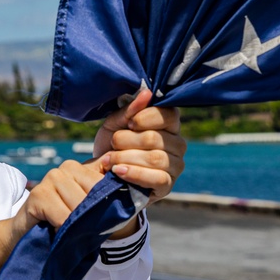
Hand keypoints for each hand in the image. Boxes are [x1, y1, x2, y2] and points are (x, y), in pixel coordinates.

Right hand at [0, 159, 104, 279]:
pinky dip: (65, 229)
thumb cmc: (62, 220)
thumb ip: (107, 196)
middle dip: (94, 217)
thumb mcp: (87, 208)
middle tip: (88, 230)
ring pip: (80, 207)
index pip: (107, 182)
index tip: (113, 218)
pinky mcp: (38, 194)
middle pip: (95, 196)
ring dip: (79, 226)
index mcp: (82, 167)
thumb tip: (138, 192)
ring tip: (72, 231)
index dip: (112, 204)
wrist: (27, 233)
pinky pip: (63, 217)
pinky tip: (59, 232)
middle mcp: (67, 168)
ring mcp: (51, 178)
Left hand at [93, 87, 185, 204]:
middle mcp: (178, 145)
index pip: (169, 115)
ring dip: (126, 158)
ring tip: (109, 160)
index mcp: (169, 125)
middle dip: (127, 141)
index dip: (146, 118)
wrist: (101, 175)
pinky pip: (157, 178)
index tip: (128, 124)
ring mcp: (175, 166)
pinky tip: (118, 171)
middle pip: (156, 138)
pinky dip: (134, 173)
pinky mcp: (167, 186)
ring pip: (155, 158)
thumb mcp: (115, 125)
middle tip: (112, 144)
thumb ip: (130, 110)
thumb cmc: (112, 146)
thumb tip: (147, 93)